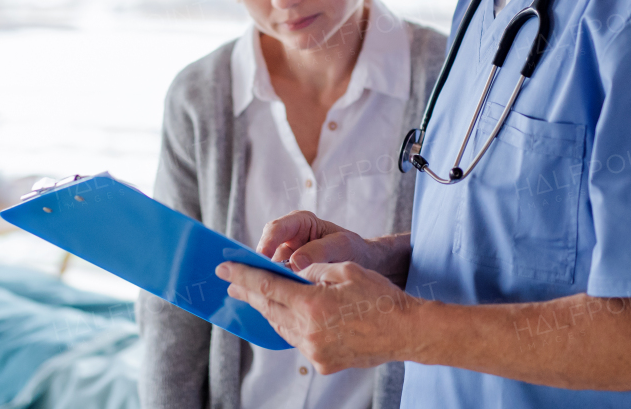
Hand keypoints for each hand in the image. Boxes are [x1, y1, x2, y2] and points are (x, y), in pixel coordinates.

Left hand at [217, 259, 423, 373]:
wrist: (406, 331)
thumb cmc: (380, 297)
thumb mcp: (345, 270)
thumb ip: (314, 270)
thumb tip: (293, 272)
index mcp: (312, 306)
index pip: (268, 287)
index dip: (244, 276)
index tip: (225, 269)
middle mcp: (309, 332)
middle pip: (270, 309)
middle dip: (249, 294)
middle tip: (232, 283)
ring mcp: (316, 351)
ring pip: (282, 327)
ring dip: (269, 311)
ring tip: (256, 298)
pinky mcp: (324, 362)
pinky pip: (299, 340)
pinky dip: (291, 326)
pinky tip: (288, 316)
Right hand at [258, 210, 408, 283]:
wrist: (367, 265)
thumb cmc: (355, 250)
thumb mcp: (342, 246)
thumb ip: (320, 251)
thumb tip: (296, 263)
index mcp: (300, 223)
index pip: (276, 229)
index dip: (266, 243)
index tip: (262, 260)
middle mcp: (289, 239)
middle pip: (265, 249)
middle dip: (258, 265)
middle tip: (254, 281)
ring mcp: (287, 258)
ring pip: (268, 269)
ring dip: (266, 282)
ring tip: (261, 297)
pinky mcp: (289, 276)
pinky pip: (277, 282)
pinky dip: (276, 292)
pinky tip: (275, 305)